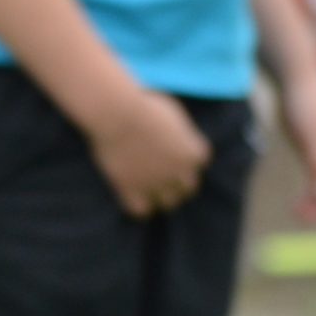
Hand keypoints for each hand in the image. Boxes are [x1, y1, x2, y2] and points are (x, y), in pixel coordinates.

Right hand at [83, 87, 212, 218]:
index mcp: (193, 152)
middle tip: (161, 172)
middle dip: (177, 181)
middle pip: (188, 188)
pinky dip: (138, 205)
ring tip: (147, 186)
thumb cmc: (142, 104)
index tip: (171, 149)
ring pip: (168, 202)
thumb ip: (179, 130)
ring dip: (161, 195)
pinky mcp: (131, 189)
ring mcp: (156, 183)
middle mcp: (180, 172)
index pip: (199, 161)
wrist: (116, 112)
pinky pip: (141, 210)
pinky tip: (130, 194)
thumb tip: (174, 135)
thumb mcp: (172, 111)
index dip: (184, 156)